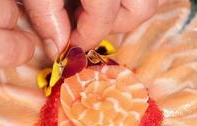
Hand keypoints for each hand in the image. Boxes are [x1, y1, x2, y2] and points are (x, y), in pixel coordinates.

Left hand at [24, 0, 161, 58]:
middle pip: (141, 9)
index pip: (103, 18)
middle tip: (83, 22)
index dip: (82, 37)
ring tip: (93, 7)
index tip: (65, 45)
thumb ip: (47, 16)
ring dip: (125, 11)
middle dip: (112, 24)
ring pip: (149, 0)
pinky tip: (104, 1)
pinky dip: (129, 1)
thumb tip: (58, 50)